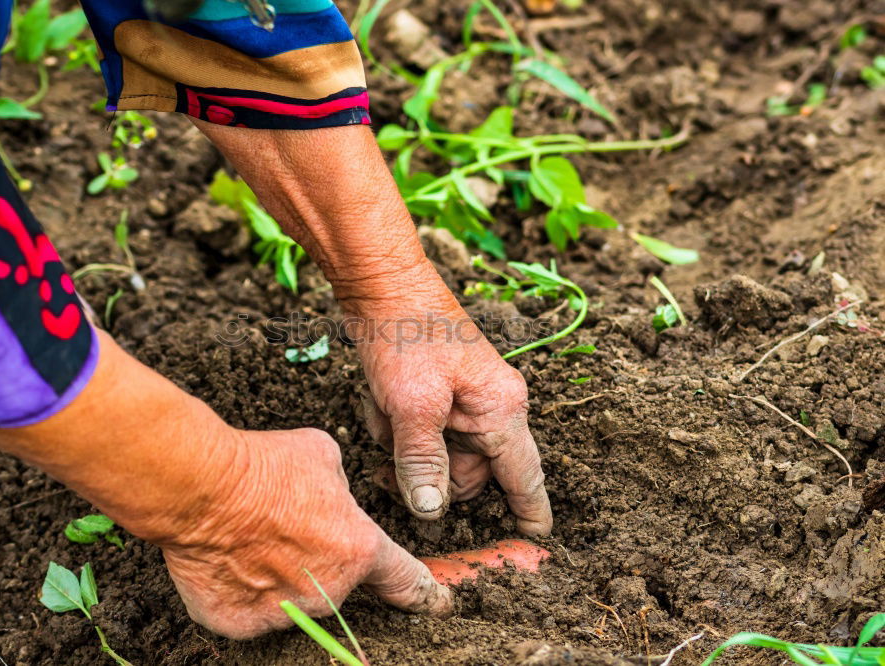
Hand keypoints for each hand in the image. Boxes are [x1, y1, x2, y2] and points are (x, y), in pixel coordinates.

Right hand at [0, 332, 450, 639]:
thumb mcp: (324, 458)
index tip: (439, 602)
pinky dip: (244, 592)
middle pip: (343, 586)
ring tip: (255, 536)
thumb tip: (336, 493)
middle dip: (328, 564)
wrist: (203, 484)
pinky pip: (251, 612)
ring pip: (295, 599)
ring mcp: (286, 612)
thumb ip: (342, 487)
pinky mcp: (241, 624)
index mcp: (360, 550)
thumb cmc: (265, 465)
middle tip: (297, 535)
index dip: (427, 593)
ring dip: (284, 576)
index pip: (408, 581)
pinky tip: (231, 557)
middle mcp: (330, 590)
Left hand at [355, 300, 553, 535]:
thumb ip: (423, 461)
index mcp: (502, 409)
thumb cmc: (405, 335)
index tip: (535, 540)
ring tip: (383, 414)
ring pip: (438, 455)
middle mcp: (491, 407)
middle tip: (390, 471)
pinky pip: (419, 432)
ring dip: (404, 447)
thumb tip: (431, 511)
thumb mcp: (412, 405)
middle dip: (428, 475)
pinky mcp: (438, 394)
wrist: (380, 284)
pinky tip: (379, 402)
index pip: (525, 475)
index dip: (530, 511)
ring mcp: (464, 400)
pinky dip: (395, 426)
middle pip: (469, 475)